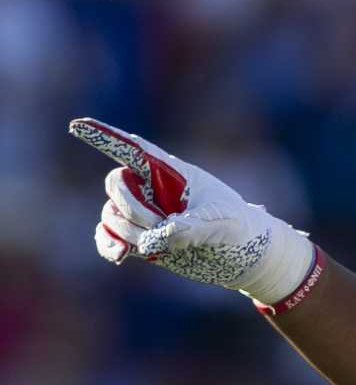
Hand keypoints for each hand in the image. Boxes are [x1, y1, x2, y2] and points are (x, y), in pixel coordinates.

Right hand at [70, 117, 314, 304]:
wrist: (248, 258)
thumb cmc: (242, 230)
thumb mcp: (222, 223)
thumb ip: (189, 227)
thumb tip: (153, 240)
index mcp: (172, 172)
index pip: (132, 148)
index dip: (104, 136)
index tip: (78, 126)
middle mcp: (152, 189)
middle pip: (116, 184)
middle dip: (132, 207)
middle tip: (161, 226)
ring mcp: (145, 214)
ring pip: (112, 214)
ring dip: (130, 232)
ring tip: (164, 246)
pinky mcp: (142, 239)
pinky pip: (110, 237)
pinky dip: (109, 245)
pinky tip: (119, 255)